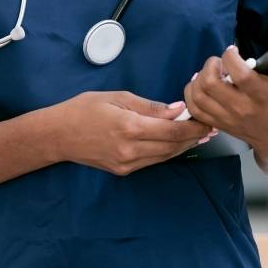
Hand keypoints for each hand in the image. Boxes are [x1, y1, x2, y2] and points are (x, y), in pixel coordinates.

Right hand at [53, 91, 216, 175]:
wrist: (58, 135)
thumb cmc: (84, 108)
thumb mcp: (117, 96)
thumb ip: (149, 106)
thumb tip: (177, 109)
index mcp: (130, 127)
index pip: (172, 130)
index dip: (193, 126)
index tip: (206, 119)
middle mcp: (131, 149)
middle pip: (173, 146)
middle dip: (193, 136)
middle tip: (209, 126)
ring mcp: (127, 163)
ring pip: (165, 156)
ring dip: (183, 145)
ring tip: (198, 134)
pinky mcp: (124, 171)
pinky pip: (153, 161)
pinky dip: (167, 151)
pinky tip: (174, 141)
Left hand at [182, 45, 267, 156]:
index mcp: (261, 96)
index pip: (239, 74)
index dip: (230, 57)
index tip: (233, 50)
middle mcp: (241, 108)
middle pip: (211, 84)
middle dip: (210, 65)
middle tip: (219, 62)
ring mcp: (226, 118)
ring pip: (199, 96)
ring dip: (198, 78)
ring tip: (209, 72)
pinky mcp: (217, 124)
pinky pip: (194, 109)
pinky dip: (191, 94)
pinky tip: (200, 85)